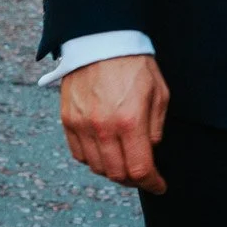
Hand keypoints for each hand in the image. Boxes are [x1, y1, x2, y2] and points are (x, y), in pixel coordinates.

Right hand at [60, 54, 170, 192]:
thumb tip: (150, 151)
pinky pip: (79, 154)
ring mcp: (82, 125)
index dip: (152, 183)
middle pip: (117, 174)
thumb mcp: (159, 93)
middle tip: (144, 175)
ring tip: (125, 161)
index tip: (159, 186)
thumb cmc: (134, 64)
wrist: (101, 41)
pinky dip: (93, 159)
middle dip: (134, 179)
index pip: (140, 169)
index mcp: (130, 121)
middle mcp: (103, 127)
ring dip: (113, 171)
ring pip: (97, 167)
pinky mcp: (68, 120)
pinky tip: (105, 151)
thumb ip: (156, 127)